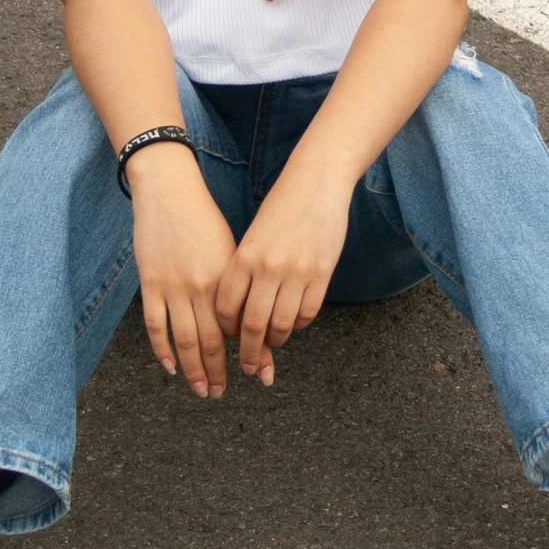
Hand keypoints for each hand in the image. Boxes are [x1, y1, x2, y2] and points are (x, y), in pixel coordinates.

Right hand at [127, 142, 238, 399]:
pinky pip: (156, 325)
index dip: (248, 354)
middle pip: (212, 342)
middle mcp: (202, 286)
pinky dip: (163, 349)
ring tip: (200, 389)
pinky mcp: (150, 283)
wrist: (169, 190)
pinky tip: (170, 366)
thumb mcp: (229, 249)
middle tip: (221, 393)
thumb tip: (243, 319)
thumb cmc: (204, 219)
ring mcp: (173, 286)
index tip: (257, 373)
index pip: (238, 327)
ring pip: (185, 340)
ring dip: (193, 370)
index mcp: (226, 278)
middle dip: (218, 372)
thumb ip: (236, 284)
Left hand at [216, 158, 353, 383]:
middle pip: (252, 324)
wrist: (316, 181)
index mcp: (244, 256)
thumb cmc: (280, 208)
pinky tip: (294, 323)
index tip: (228, 338)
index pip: (226, 307)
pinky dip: (299, 325)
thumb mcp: (253, 237)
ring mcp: (297, 271)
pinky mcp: (322, 273)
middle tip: (248, 367)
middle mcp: (268, 267)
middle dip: (248, 352)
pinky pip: (307, 313)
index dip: (225, 330)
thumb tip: (239, 311)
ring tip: (273, 344)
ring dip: (275, 341)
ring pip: (281, 325)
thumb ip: (245, 271)